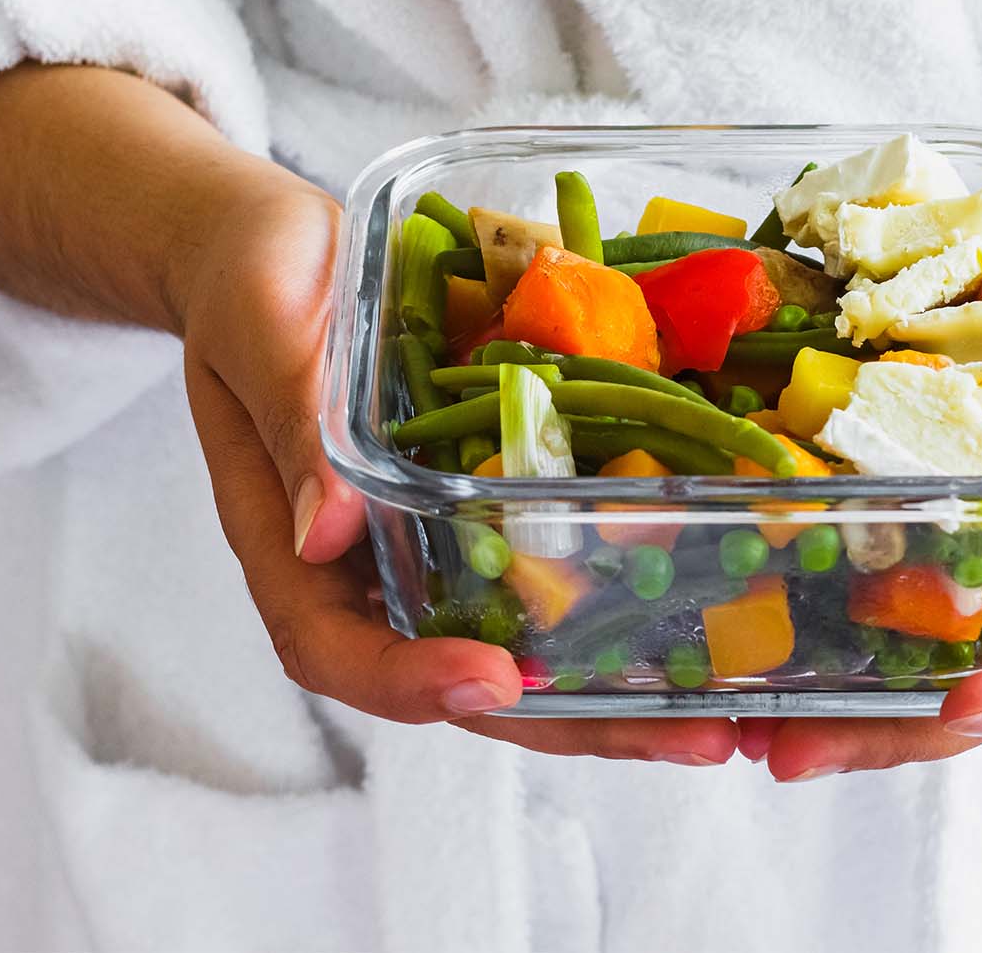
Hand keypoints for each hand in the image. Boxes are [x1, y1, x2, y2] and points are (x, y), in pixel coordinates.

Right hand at [177, 177, 738, 765]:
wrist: (284, 246)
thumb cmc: (251, 278)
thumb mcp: (261, 325)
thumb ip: (292, 418)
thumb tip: (322, 531)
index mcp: (296, 546)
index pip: (338, 650)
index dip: (414, 682)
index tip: (494, 681)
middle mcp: (376, 568)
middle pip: (461, 678)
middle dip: (572, 720)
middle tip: (685, 737)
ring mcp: (441, 544)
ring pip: (527, 641)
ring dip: (624, 683)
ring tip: (730, 708)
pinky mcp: (497, 500)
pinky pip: (565, 562)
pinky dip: (636, 590)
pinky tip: (723, 600)